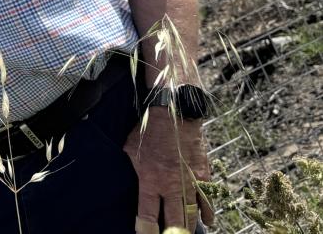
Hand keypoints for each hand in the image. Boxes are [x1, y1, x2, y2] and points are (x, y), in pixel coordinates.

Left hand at [124, 113, 212, 232]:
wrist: (174, 115)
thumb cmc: (148, 130)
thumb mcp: (130, 149)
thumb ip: (134, 167)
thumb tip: (133, 177)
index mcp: (150, 181)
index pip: (148, 214)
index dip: (146, 229)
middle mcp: (171, 186)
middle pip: (174, 222)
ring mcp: (189, 183)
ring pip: (191, 215)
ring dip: (188, 228)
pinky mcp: (203, 176)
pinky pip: (207, 201)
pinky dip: (207, 213)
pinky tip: (207, 222)